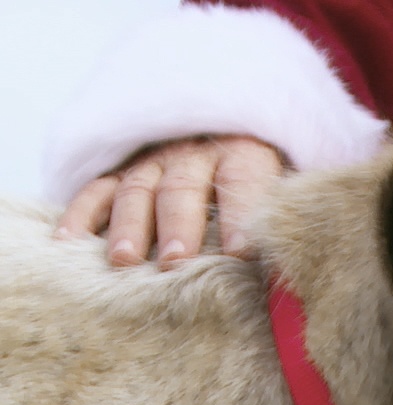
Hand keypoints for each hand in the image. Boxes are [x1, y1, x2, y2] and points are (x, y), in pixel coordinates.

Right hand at [56, 135, 284, 268]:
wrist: (224, 127)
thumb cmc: (263, 176)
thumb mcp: (286, 183)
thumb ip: (288, 217)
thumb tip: (304, 270)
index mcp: (244, 154)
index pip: (243, 184)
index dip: (241, 217)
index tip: (240, 254)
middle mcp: (194, 154)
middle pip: (184, 189)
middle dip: (179, 226)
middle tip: (176, 262)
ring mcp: (152, 161)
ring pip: (137, 190)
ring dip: (130, 226)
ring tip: (126, 260)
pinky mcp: (120, 171)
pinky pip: (96, 189)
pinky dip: (81, 214)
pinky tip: (69, 241)